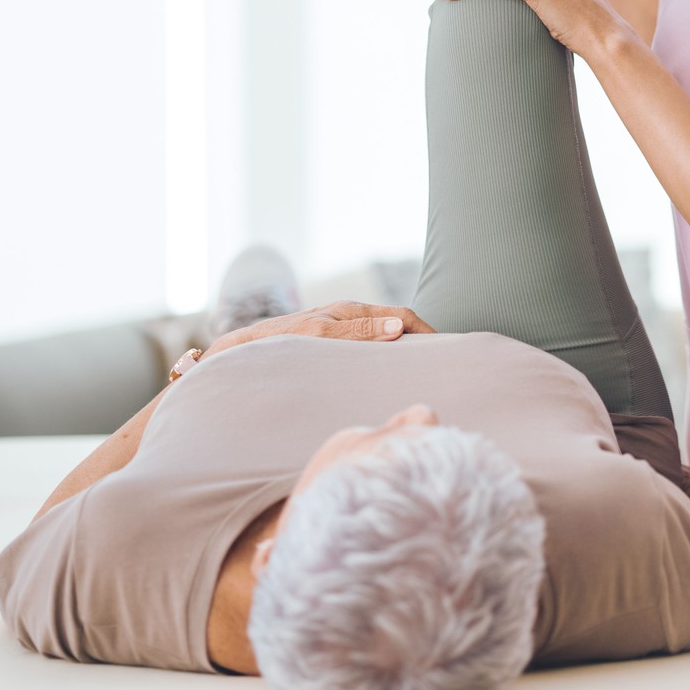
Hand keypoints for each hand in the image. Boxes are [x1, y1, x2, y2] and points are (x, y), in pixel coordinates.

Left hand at [205, 300, 436, 356]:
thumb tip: (400, 326)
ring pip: (383, 339)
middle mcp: (348, 317)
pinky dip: (385, 360)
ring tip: (420, 373)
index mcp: (351, 311)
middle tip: (443, 364)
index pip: (403, 316)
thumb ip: (359, 332)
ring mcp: (340, 331)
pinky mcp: (331, 346)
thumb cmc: (278, 344)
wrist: (241, 352)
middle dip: (421, 341)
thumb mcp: (320, 337)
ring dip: (403, 352)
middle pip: (397, 326)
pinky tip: (386, 378)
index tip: (449, 351)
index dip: (428, 332)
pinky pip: (367, 350)